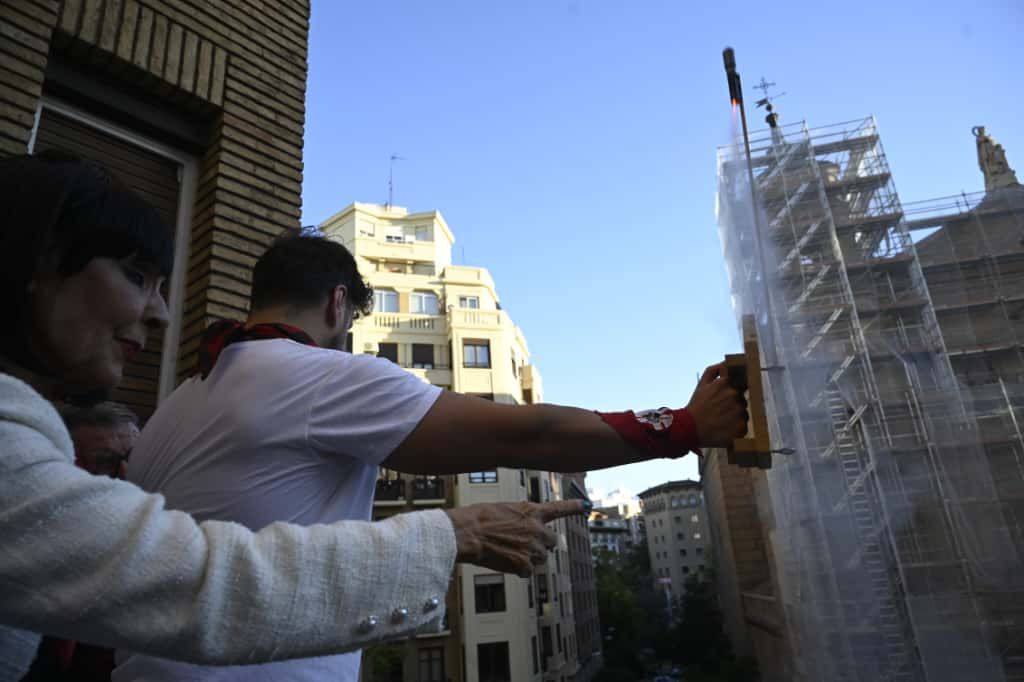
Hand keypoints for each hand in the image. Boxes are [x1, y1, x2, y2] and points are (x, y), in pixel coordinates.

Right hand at [444, 500, 584, 577]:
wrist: (468, 532)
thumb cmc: (479, 518)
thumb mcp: (504, 509)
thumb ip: (520, 517)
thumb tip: (524, 526)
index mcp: (531, 511)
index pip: (559, 508)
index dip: (574, 507)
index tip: (586, 505)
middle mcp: (536, 529)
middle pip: (553, 541)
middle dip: (543, 543)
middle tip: (526, 543)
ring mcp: (532, 547)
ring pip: (541, 557)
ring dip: (530, 557)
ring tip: (510, 551)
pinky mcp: (525, 564)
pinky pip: (528, 571)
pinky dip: (519, 569)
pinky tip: (505, 561)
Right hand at [685, 363, 747, 446]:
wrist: (689, 429)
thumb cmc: (696, 406)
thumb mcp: (702, 384)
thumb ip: (715, 370)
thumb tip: (727, 363)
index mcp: (725, 383)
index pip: (741, 384)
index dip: (736, 391)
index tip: (729, 398)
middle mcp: (734, 395)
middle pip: (742, 399)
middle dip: (734, 404)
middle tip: (720, 411)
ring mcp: (739, 411)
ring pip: (744, 412)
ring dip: (736, 416)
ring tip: (722, 420)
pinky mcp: (741, 427)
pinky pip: (743, 425)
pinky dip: (736, 427)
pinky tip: (725, 428)